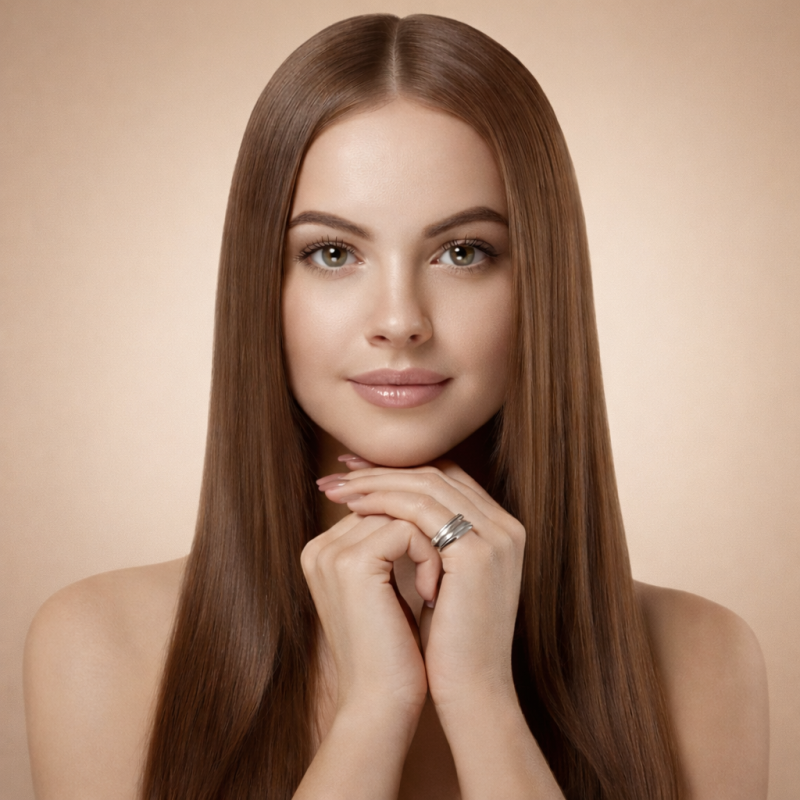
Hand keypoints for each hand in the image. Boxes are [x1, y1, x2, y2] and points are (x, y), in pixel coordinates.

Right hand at [300, 509, 439, 719]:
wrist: (381, 704)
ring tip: (436, 586)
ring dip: (431, 544)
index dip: (416, 530)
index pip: (380, 508)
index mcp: (324, 552)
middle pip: (389, 504)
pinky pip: (406, 529)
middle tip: (441, 573)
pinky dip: (429, 556)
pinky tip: (430, 593)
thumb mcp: (388, 589)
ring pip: (401, 512)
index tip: (434, 568)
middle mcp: (320, 548)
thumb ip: (389, 548)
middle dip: (424, 532)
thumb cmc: (394, 651)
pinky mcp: (352, 563)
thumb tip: (422, 507)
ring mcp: (331, 554)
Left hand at [319, 459, 525, 710]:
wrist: (472, 691)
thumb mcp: (446, 579)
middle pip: (436, 472)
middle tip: (342, 470)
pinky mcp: (477, 554)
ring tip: (340, 489)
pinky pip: (421, 509)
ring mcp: (495, 537)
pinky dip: (384, 502)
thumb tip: (387, 513)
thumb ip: (433, 541)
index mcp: (500, 529)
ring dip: (377, 482)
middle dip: (383, 469)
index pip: (447, 477)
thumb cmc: (451, 643)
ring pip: (427, 483)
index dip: (401, 469)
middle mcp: (505, 526)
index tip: (360, 471)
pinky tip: (355, 507)